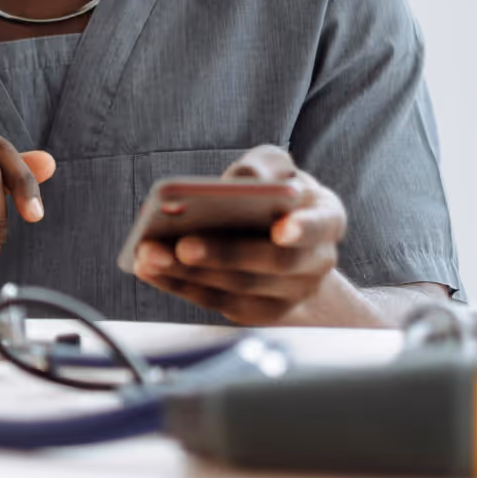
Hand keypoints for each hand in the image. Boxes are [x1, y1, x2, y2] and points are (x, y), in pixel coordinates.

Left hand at [132, 144, 346, 324]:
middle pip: (273, 264)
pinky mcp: (257, 311)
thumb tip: (246, 180)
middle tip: (183, 244)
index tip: (281, 229)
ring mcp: (289, 294)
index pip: (320, 226)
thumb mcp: (278, 169)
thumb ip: (266, 166)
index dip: (303, 229)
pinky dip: (180, 285)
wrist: (285, 240)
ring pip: (240, 289)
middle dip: (225, 254)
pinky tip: (149, 268)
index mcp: (327, 218)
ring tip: (149, 254)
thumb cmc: (276, 195)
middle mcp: (315, 262)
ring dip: (190, 273)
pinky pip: (217, 302)